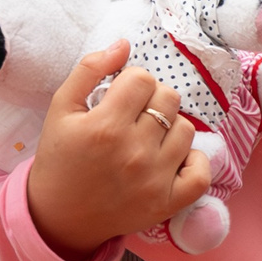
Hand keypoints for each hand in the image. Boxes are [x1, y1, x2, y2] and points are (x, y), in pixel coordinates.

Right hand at [23, 41, 215, 256]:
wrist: (59, 217)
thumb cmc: (61, 158)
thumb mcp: (61, 109)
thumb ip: (89, 70)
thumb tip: (124, 44)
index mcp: (105, 126)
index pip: (143, 79)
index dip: (131, 83)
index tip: (120, 98)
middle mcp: (134, 152)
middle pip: (169, 98)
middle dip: (152, 101)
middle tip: (133, 117)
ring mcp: (155, 180)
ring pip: (187, 129)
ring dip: (170, 128)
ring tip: (147, 139)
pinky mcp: (169, 202)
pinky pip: (202, 170)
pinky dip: (193, 161)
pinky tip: (172, 159)